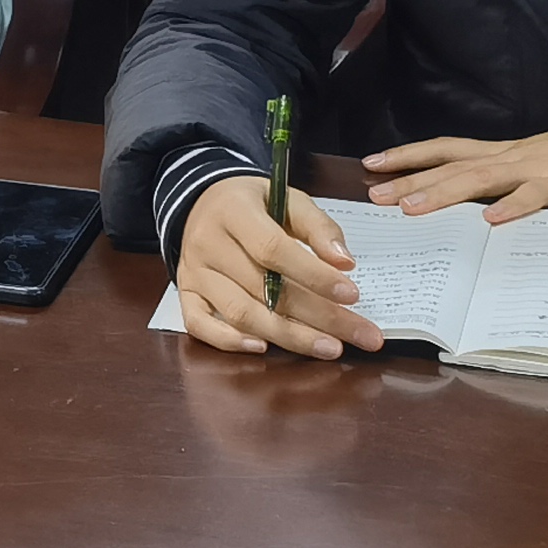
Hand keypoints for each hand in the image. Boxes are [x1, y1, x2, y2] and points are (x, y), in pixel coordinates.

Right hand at [173, 174, 373, 358]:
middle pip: (264, 289)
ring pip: (239, 313)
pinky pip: (199, 325)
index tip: (352, 295)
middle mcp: (208, 243)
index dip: (313, 274)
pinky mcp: (187, 293)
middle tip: (361, 335)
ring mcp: (194, 272)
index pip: (273, 248)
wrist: (202, 201)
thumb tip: (345, 263)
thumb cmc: (254, 203)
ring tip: (329, 348)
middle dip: (318, 317)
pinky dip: (229, 341)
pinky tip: (264, 349)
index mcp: (234, 211)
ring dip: (288, 336)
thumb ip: (318, 226)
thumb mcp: (287, 198)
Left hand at [363, 123, 547, 221]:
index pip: (444, 150)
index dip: (408, 156)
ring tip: (412, 207)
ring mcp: (531, 170)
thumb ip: (502, 184)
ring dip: (443, 192)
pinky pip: (533, 197)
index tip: (372, 165)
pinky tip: (492, 219)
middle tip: (374, 195)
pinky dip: (512, 206)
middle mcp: (506, 158)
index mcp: (499, 154)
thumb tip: (471, 207)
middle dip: (410, 179)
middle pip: (451, 166)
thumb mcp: (530, 170)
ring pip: (479, 179)